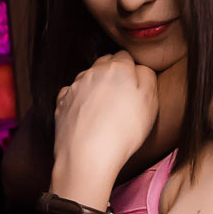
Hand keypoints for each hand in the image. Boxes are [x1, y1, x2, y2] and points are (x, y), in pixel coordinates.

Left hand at [53, 52, 157, 182]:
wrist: (87, 156)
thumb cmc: (124, 131)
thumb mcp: (150, 102)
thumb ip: (148, 78)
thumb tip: (140, 68)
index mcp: (117, 68)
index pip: (125, 56)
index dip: (130, 69)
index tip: (134, 85)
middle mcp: (93, 72)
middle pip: (104, 64)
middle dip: (112, 74)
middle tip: (121, 96)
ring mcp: (75, 86)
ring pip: (87, 78)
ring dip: (95, 86)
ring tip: (103, 109)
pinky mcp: (62, 102)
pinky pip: (72, 94)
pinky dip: (79, 99)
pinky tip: (86, 115)